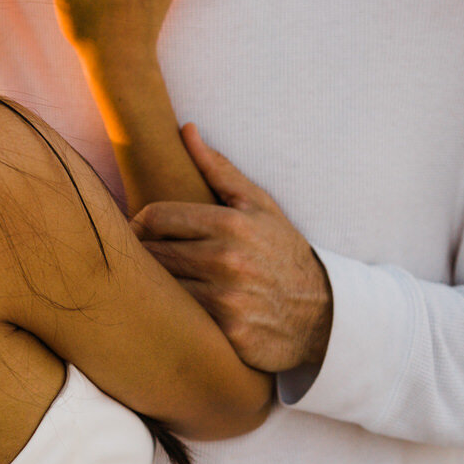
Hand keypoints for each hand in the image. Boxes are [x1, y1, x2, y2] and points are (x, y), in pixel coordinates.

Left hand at [131, 124, 332, 371]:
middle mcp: (227, 260)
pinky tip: (180, 311)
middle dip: (146, 254)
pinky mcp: (228, 333)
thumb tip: (185, 130)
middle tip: (147, 258)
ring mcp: (227, 300)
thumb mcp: (259, 205)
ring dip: (157, 285)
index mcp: (230, 224)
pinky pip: (180, 319)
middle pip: (152, 253)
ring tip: (160, 283)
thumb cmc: (282, 251)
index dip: (140, 223)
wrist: (322, 313)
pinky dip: (176, 314)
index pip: (155, 217)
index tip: (140, 231)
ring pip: (161, 287)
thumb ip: (218, 169)